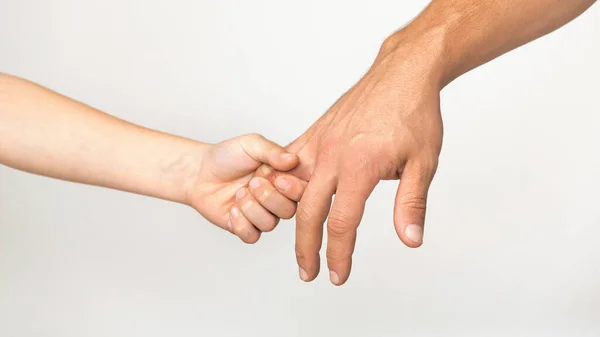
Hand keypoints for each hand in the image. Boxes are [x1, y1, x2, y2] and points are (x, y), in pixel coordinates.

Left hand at [185, 133, 305, 242]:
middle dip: (269, 198)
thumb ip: (273, 151)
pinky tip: (232, 209)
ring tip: (238, 194)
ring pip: (270, 224)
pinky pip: (252, 236)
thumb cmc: (226, 156)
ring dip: (252, 209)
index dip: (293, 189)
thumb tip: (293, 160)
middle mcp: (276, 198)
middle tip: (252, 183)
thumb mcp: (251, 145)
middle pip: (289, 211)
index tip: (277, 178)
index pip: (303, 191)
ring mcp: (261, 214)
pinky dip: (241, 224)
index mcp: (283, 178)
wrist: (199, 172)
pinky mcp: (245, 227)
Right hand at [284, 37, 443, 284]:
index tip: (338, 275)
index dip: (339, 254)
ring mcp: (320, 143)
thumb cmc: (414, 113)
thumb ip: (412, 204)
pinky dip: (283, 184)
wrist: (402, 72)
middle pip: (308, 212)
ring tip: (296, 242)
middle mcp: (332, 156)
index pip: (342, 223)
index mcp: (359, 167)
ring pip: (293, 189)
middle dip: (306, 248)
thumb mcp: (424, 162)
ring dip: (291, 220)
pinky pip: (291, 162)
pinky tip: (283, 198)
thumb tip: (410, 240)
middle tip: (309, 272)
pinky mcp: (316, 132)